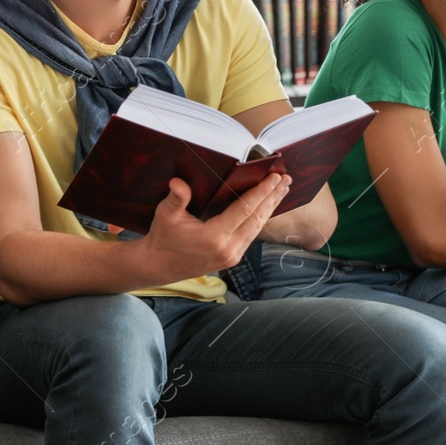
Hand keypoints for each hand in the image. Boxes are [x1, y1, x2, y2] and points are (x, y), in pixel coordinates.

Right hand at [140, 174, 290, 279]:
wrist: (159, 266)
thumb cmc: (163, 238)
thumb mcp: (166, 215)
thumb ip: (176, 198)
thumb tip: (179, 182)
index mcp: (214, 237)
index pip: (244, 210)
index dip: (261, 192)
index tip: (274, 177)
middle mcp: (228, 249)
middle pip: (257, 219)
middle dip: (273, 197)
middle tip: (286, 180)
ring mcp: (232, 256)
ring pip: (257, 228)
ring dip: (270, 208)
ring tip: (282, 191)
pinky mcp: (232, 258)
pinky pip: (251, 235)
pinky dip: (260, 219)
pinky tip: (266, 208)